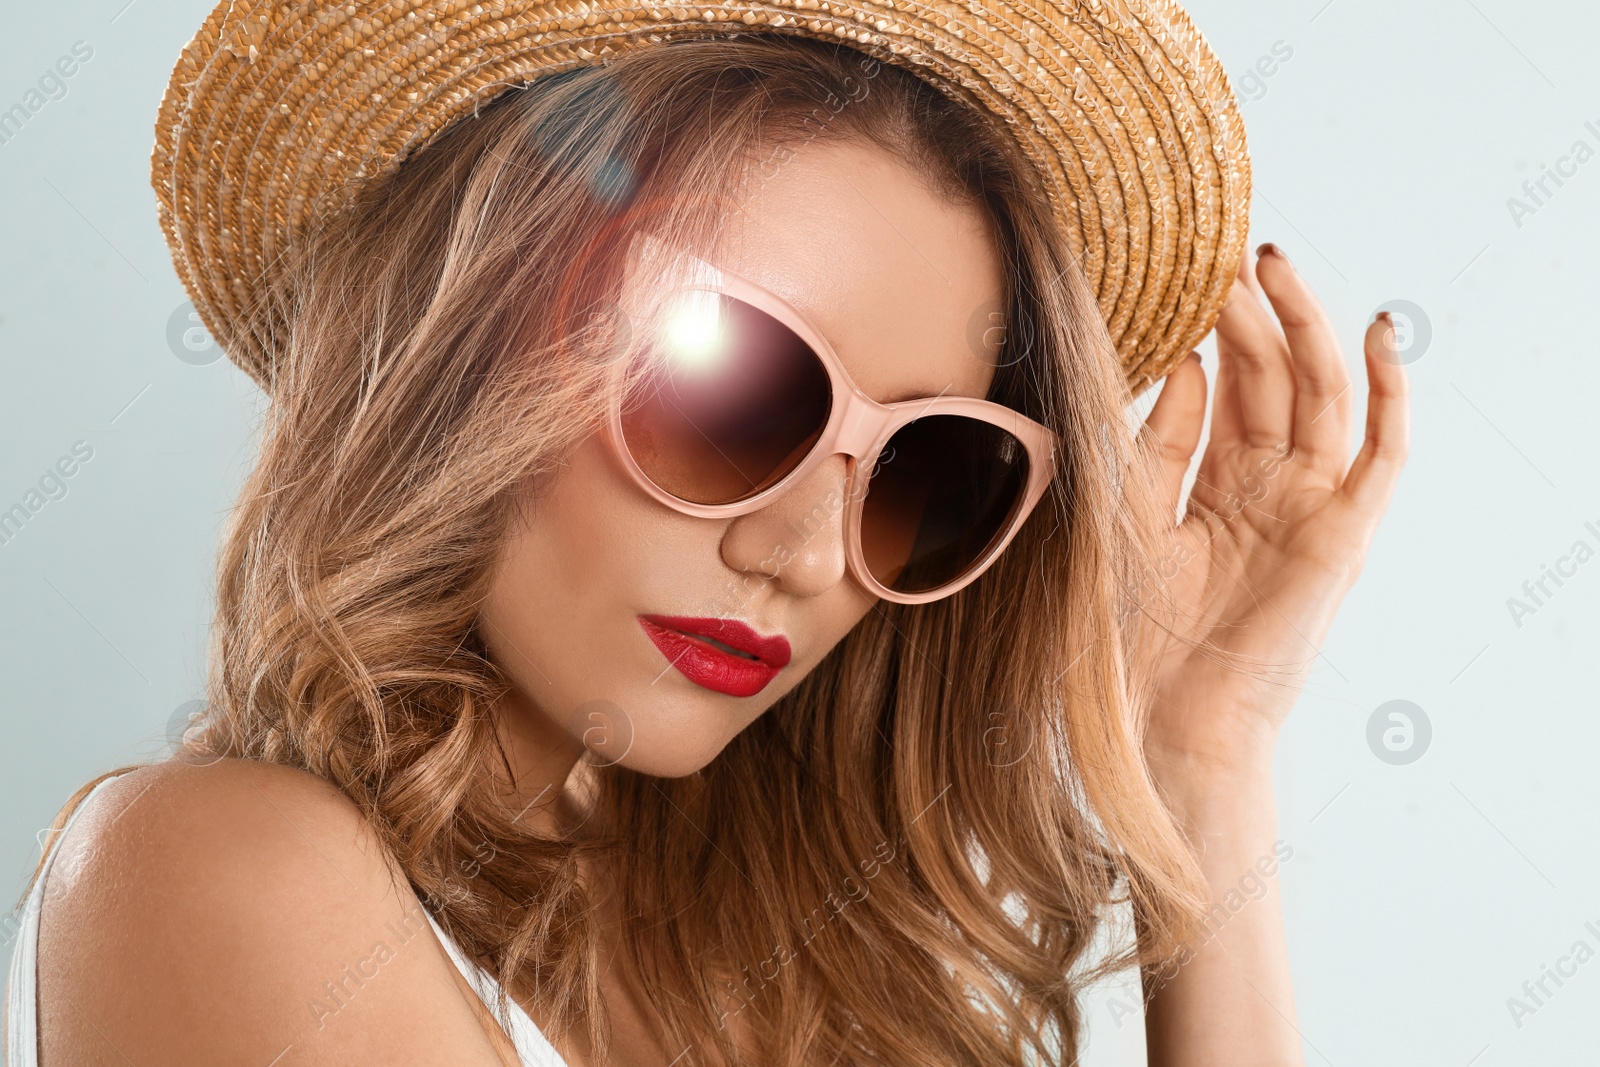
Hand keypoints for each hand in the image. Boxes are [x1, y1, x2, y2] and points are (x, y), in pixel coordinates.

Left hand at [1135, 243, 1409, 783]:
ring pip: (1322, 395)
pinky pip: (1382, 455)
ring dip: (1304, 326)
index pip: (1232, 387)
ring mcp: (1313, 509)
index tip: (1191, 270)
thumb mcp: (1131, 516)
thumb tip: (1186, 360)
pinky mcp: (1344, 536)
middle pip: (1275, 379)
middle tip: (1225, 252)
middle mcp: (1274, 489)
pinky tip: (1377, 329)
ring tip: (1271, 263)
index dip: (1218, 328)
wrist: (1163, 720)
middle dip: (1254, 313)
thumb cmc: (1136, 633)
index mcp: (1222, 484)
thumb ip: (1159, 442)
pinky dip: (1388, 392)